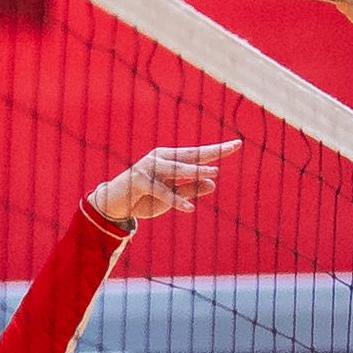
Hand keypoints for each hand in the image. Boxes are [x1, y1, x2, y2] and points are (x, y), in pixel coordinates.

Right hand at [88, 141, 238, 227]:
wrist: (115, 204)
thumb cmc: (144, 198)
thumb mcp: (172, 196)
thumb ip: (190, 189)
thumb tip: (212, 183)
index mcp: (170, 159)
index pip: (197, 154)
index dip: (217, 150)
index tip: (238, 144)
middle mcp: (161, 158)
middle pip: (191, 155)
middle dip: (212, 152)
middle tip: (232, 147)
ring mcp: (149, 168)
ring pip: (177, 169)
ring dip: (195, 170)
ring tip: (214, 172)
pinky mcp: (140, 182)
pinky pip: (162, 191)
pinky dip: (175, 200)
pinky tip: (190, 208)